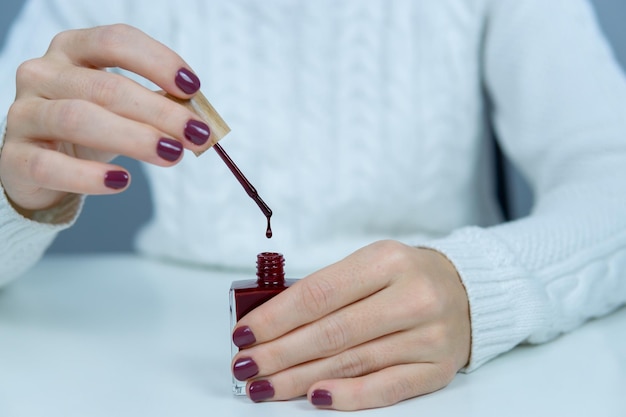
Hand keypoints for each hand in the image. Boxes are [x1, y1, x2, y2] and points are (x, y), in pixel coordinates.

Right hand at [0, 24, 209, 214]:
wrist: (42, 166)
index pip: (115, 41)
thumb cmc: (92, 128)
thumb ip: (157, 106)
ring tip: (172, 155)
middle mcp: (43, 73)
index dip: (158, 61)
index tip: (193, 87)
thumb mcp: (124, 109)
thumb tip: (200, 119)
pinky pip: (50, 166)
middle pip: (105, 87)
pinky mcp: (14, 157)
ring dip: (134, 138)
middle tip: (197, 134)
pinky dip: (90, 176)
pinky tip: (122, 181)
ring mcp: (23, 113)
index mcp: (72, 50)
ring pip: (78, 120)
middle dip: (159, 111)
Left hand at [231, 240, 470, 410]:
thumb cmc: (404, 277)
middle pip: (331, 332)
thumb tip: (270, 322)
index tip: (243, 334)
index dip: (276, 318)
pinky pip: (386, 387)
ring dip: (300, 378)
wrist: (467, 291)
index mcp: (387, 260)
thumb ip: (325, 290)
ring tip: (265, 386)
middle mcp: (412, 296)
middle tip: (245, 366)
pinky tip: (314, 398)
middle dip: (279, 353)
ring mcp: (428, 334)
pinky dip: (348, 395)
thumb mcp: (368, 265)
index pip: (319, 293)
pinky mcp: (436, 368)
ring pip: (352, 362)